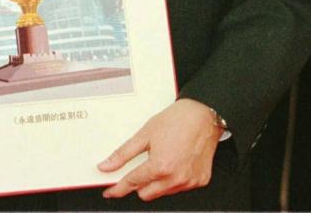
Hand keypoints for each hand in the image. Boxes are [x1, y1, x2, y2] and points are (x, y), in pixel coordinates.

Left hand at [99, 98, 221, 200]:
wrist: (203, 115)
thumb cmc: (176, 121)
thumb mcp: (144, 134)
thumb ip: (123, 154)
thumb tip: (107, 166)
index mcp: (161, 167)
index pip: (133, 183)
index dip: (118, 189)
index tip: (110, 192)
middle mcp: (176, 178)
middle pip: (146, 194)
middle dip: (137, 184)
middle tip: (136, 169)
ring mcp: (190, 182)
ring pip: (163, 193)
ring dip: (155, 183)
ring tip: (159, 159)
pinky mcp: (200, 181)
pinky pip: (179, 188)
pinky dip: (172, 180)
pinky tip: (172, 162)